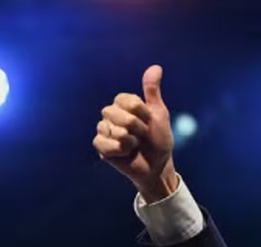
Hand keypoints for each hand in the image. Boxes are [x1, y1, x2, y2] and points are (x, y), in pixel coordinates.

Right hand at [93, 65, 177, 201]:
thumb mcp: (159, 114)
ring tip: (134, 145)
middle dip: (136, 128)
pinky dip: (119, 151)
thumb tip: (156, 67)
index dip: (142, 114)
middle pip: (118, 114)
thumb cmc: (159, 140)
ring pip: (112, 130)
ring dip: (129, 141)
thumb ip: (152, 91)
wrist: (157, 165)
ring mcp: (104, 129)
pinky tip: (124, 154)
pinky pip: (104, 143)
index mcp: (124, 103)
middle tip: (142, 136)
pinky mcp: (100, 145)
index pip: (128, 101)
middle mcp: (111, 113)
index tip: (149, 121)